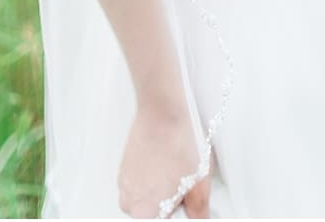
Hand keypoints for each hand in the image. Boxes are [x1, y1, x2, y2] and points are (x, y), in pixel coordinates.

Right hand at [118, 103, 209, 217]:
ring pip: (147, 196)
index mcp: (144, 212)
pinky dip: (153, 175)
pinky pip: (140, 182)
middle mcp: (129, 202)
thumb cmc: (177, 144)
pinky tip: (167, 159)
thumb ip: (198, 209)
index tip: (185, 198)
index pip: (164, 220)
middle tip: (185, 180)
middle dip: (171, 200)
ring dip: (161, 188)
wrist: (162, 113)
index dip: (179, 209)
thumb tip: (200, 218)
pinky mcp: (124, 169)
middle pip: (154, 212)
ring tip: (177, 166)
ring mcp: (124, 185)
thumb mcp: (199, 182)